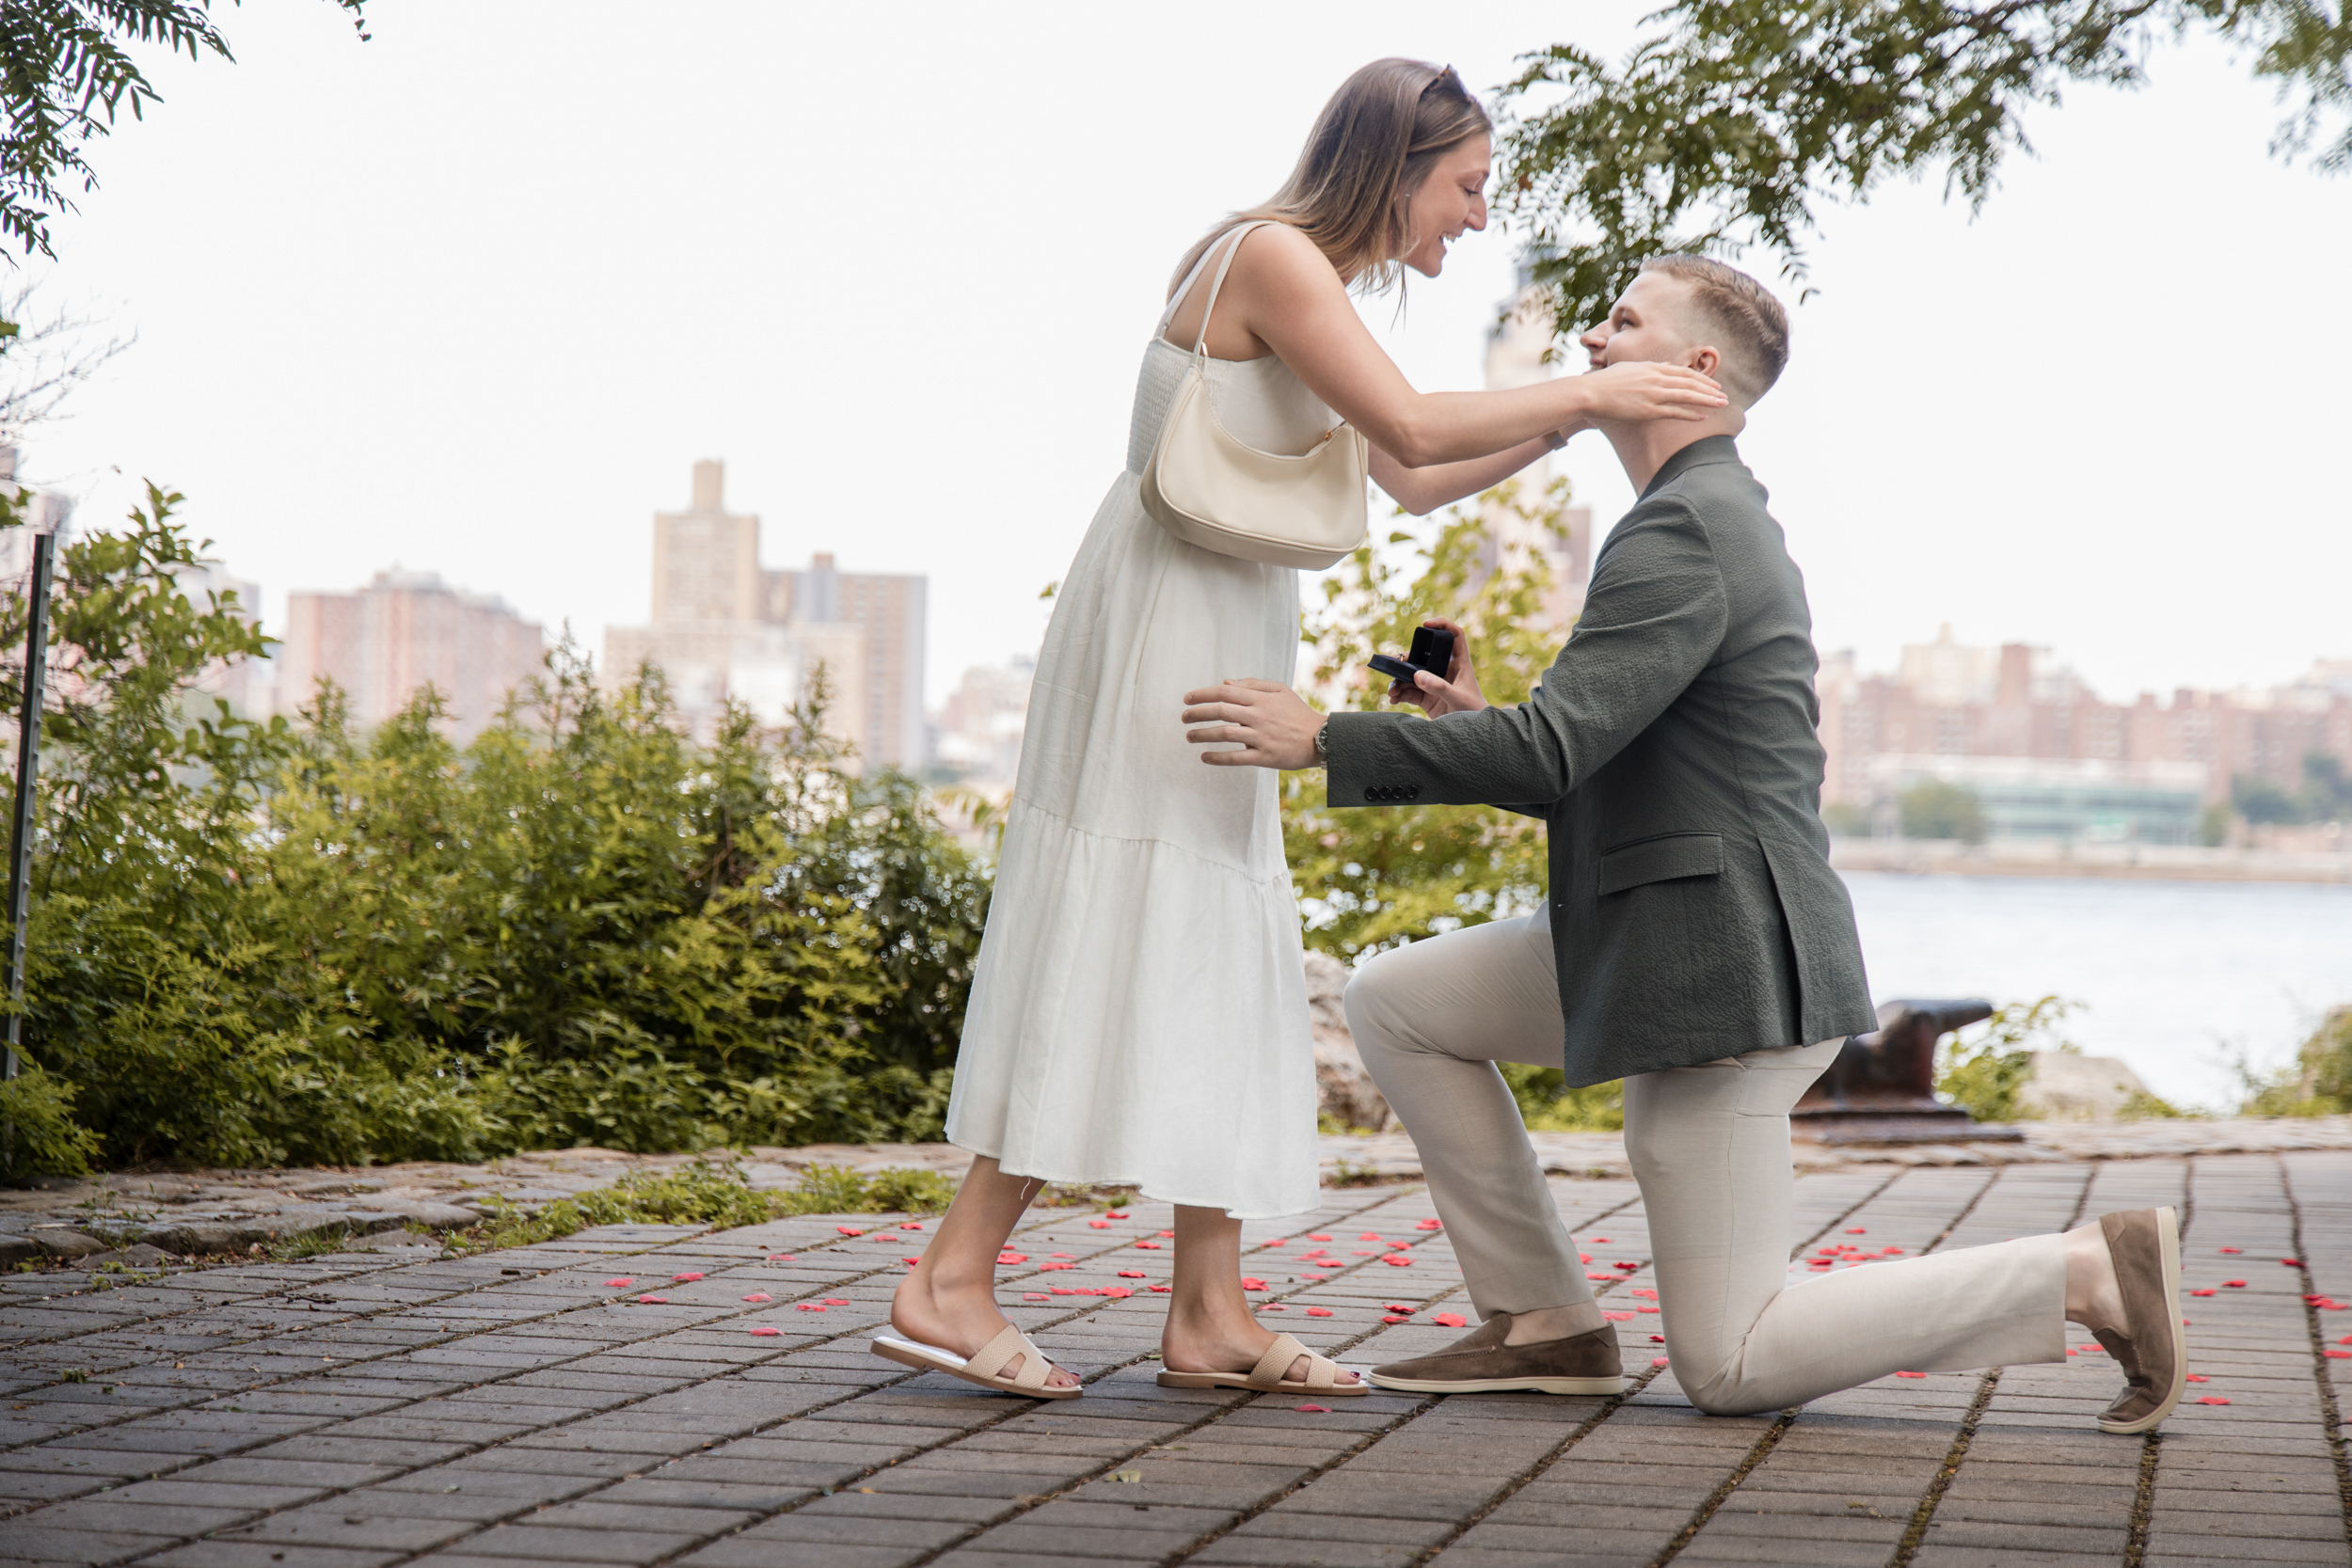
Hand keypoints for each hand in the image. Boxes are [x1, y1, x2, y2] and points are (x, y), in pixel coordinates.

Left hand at [1181, 678, 1322, 769]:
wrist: (1321, 739)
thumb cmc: (1298, 713)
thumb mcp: (1280, 691)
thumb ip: (1252, 685)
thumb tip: (1225, 682)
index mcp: (1261, 699)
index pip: (1225, 693)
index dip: (1202, 694)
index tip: (1187, 699)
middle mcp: (1259, 716)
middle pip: (1220, 711)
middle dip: (1197, 713)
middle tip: (1183, 718)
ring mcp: (1261, 738)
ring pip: (1224, 734)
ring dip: (1202, 735)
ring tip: (1189, 737)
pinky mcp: (1265, 757)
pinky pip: (1236, 758)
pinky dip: (1217, 758)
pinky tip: (1205, 757)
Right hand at [1386, 618, 1487, 717]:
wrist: (1473, 735)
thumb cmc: (1474, 713)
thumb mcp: (1458, 699)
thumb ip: (1438, 687)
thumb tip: (1416, 675)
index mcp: (1460, 664)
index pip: (1454, 636)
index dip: (1442, 626)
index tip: (1425, 625)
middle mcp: (1446, 671)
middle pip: (1424, 656)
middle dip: (1407, 660)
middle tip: (1395, 666)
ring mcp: (1435, 684)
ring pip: (1413, 675)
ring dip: (1399, 681)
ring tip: (1392, 691)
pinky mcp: (1427, 698)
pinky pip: (1409, 692)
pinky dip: (1400, 694)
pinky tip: (1394, 699)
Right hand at [1575, 360, 1725, 422]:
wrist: (1591, 392)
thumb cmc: (1605, 381)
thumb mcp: (1630, 367)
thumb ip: (1649, 366)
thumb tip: (1664, 364)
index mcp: (1652, 368)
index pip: (1683, 372)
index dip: (1701, 379)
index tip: (1713, 385)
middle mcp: (1656, 379)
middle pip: (1691, 383)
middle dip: (1710, 390)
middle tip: (1724, 396)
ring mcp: (1653, 394)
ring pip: (1687, 396)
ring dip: (1707, 401)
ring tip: (1721, 405)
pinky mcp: (1648, 410)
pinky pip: (1675, 412)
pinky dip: (1691, 414)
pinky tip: (1703, 417)